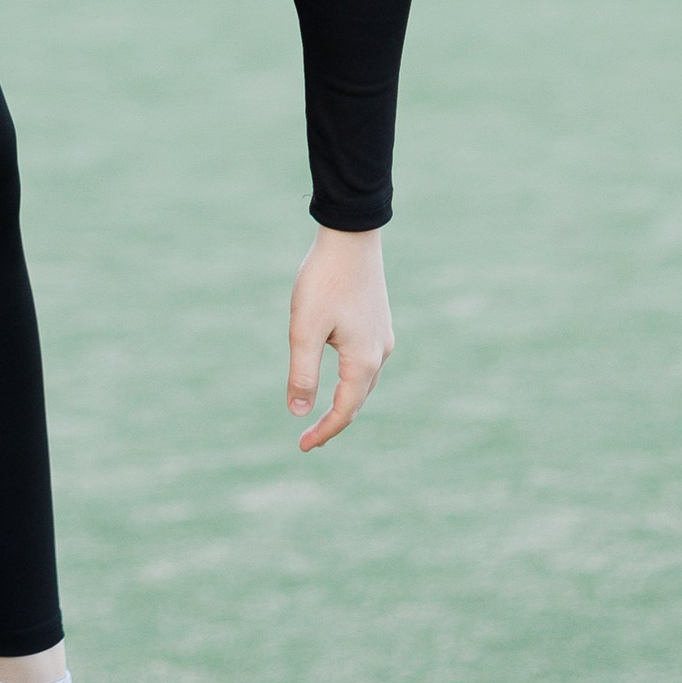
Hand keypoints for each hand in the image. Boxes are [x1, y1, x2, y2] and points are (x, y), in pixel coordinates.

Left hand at [286, 228, 392, 452]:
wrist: (351, 235)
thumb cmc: (324, 280)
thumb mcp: (304, 329)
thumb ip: (302, 373)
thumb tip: (299, 413)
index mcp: (362, 361)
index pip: (344, 411)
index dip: (324, 431)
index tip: (302, 447)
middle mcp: (379, 352)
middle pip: (357, 400)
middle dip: (334, 421)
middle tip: (308, 438)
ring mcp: (381, 336)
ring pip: (364, 382)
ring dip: (344, 401)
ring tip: (322, 413)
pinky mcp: (377, 321)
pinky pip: (366, 363)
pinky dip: (351, 379)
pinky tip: (340, 375)